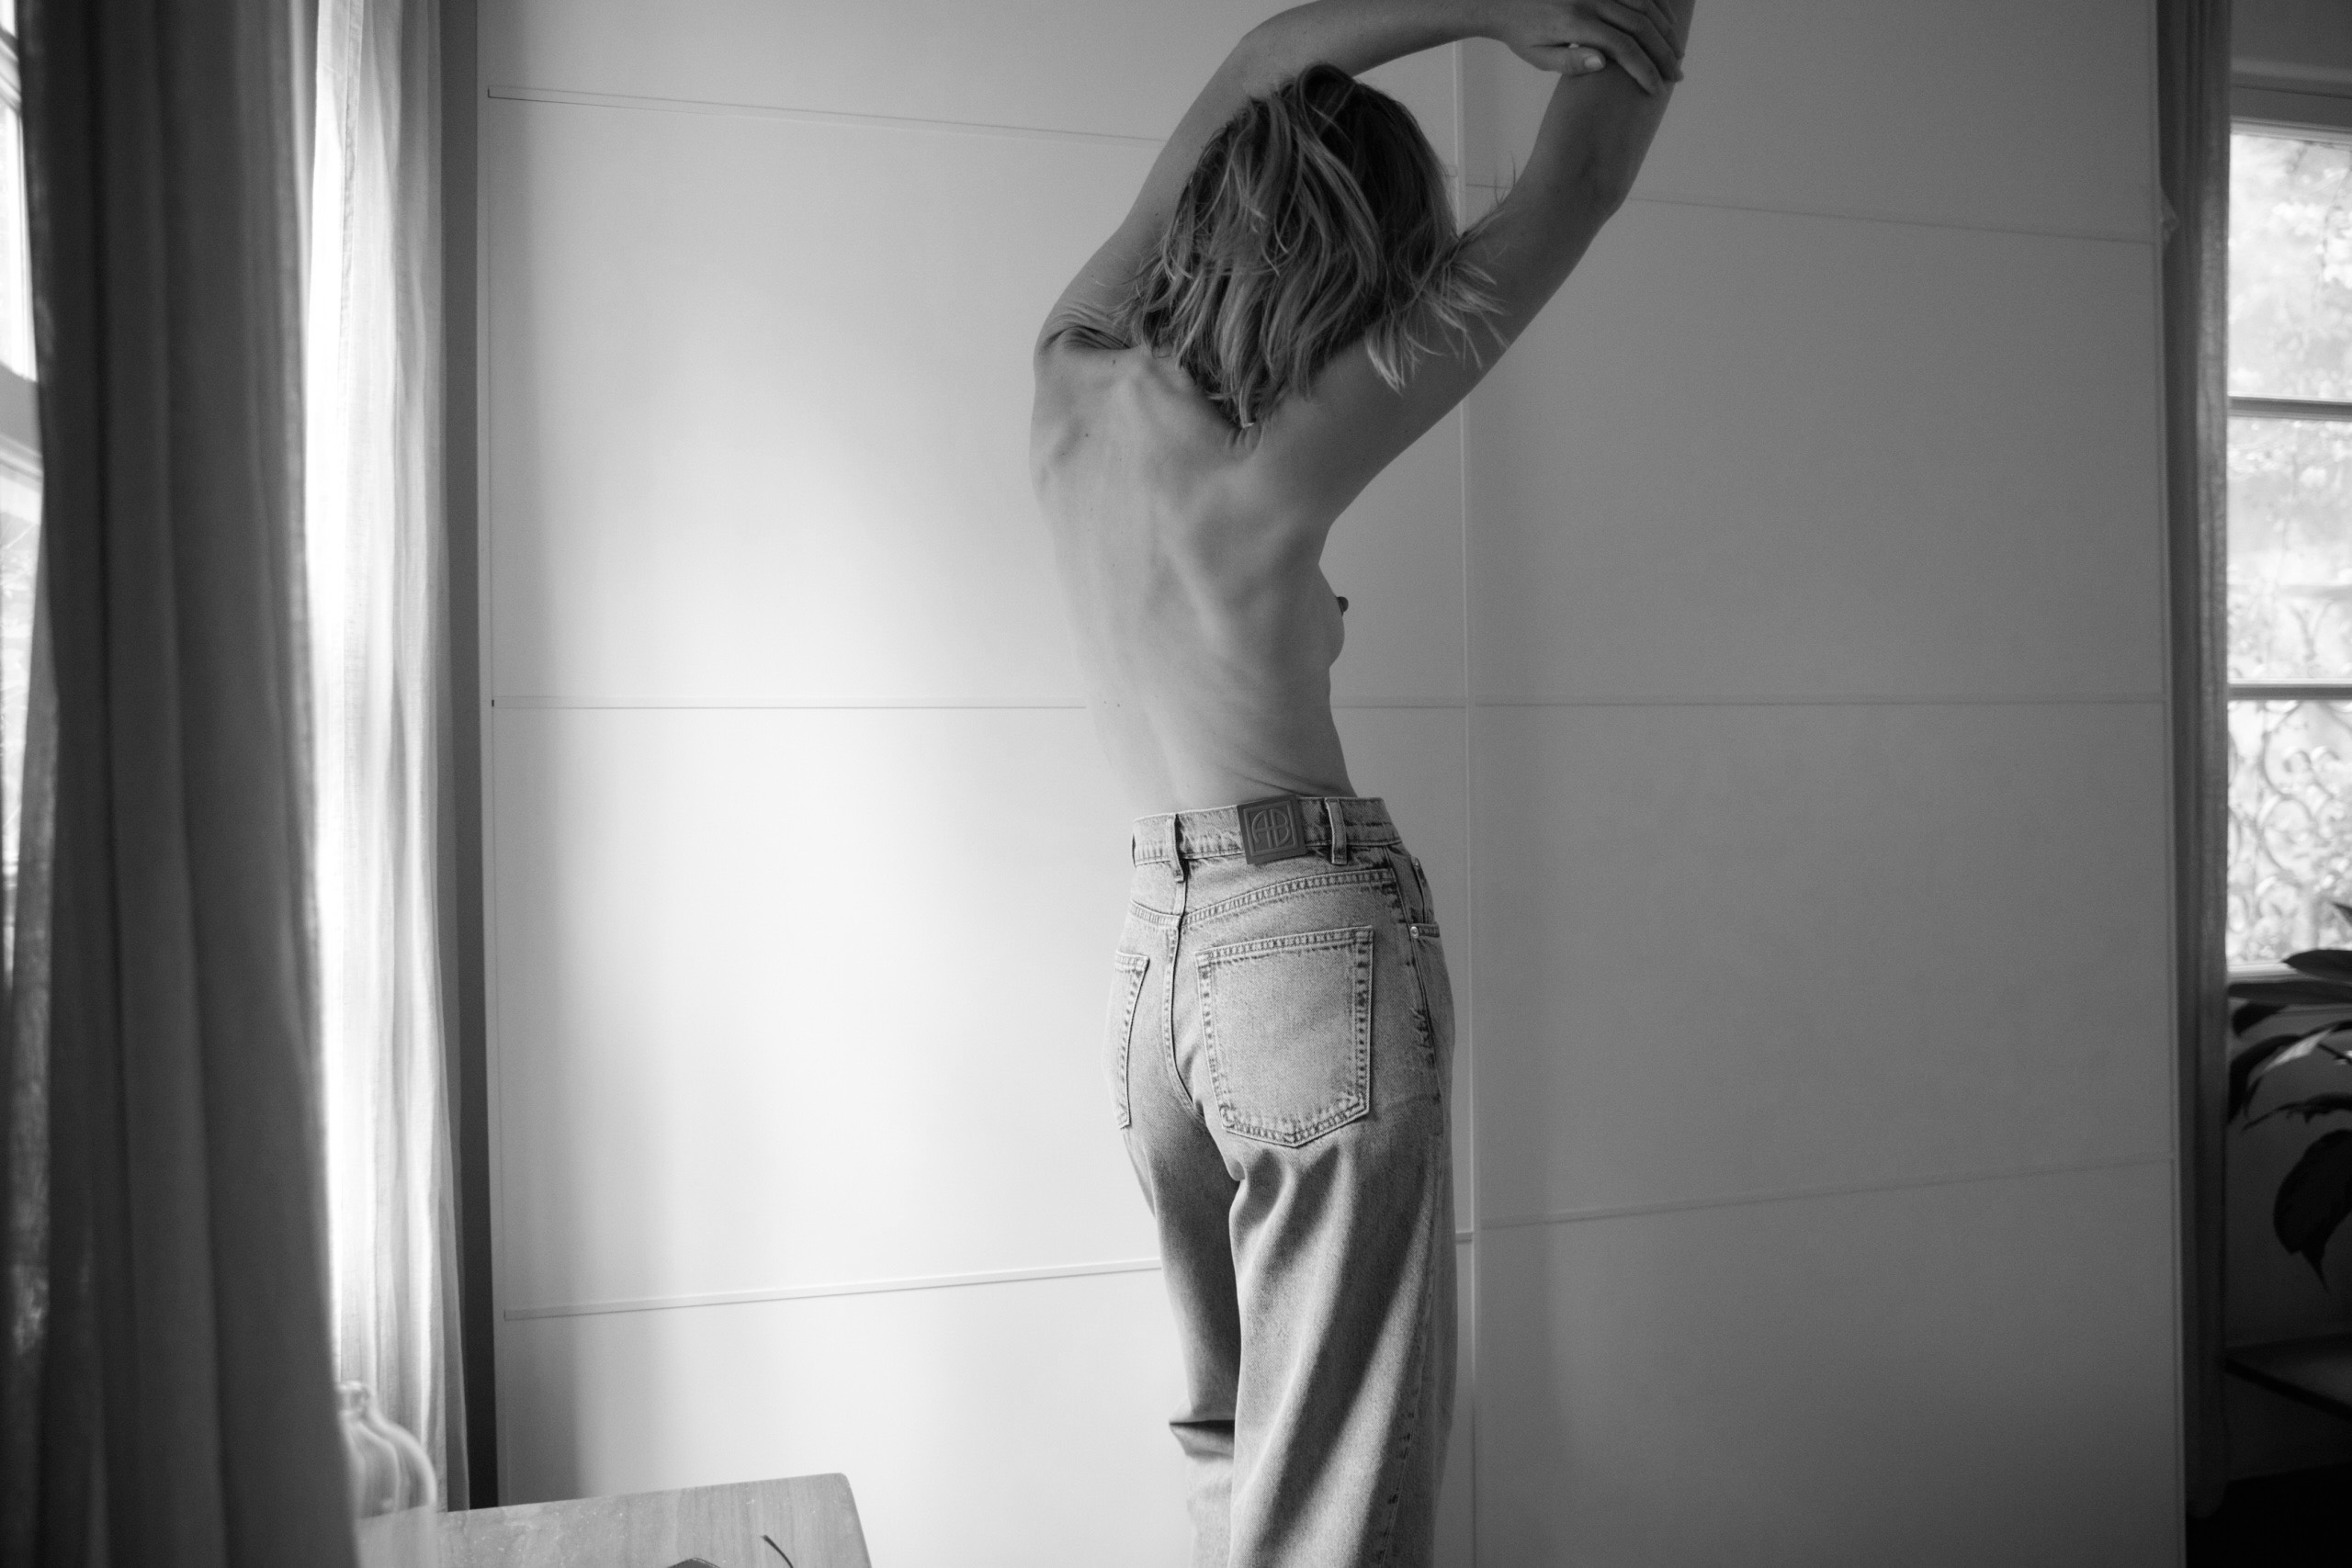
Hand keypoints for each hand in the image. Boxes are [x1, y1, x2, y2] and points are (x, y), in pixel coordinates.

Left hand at [1491, 0, 1683, 93]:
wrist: (1505, 0)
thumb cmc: (1522, 33)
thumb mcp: (1537, 56)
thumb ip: (1569, 61)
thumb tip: (1603, 63)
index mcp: (1576, 23)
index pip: (1622, 48)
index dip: (1644, 69)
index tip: (1656, 89)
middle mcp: (1591, 0)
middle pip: (1641, 25)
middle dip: (1662, 53)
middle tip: (1676, 76)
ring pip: (1644, 4)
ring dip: (1665, 29)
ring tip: (1676, 53)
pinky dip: (1657, 5)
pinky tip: (1666, 24)